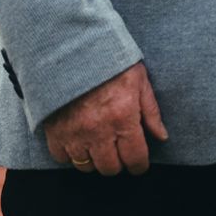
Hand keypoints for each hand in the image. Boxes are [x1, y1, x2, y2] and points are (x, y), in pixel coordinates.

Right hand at [42, 61, 167, 176]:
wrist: (71, 46)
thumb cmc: (109, 60)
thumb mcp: (138, 80)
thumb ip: (150, 111)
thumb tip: (161, 136)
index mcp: (123, 117)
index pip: (135, 158)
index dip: (139, 165)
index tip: (139, 163)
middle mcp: (98, 130)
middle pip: (110, 168)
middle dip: (118, 162)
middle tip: (119, 150)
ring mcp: (74, 132)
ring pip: (86, 166)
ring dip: (95, 159)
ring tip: (99, 144)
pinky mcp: (54, 130)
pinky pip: (62, 157)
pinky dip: (70, 153)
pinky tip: (78, 140)